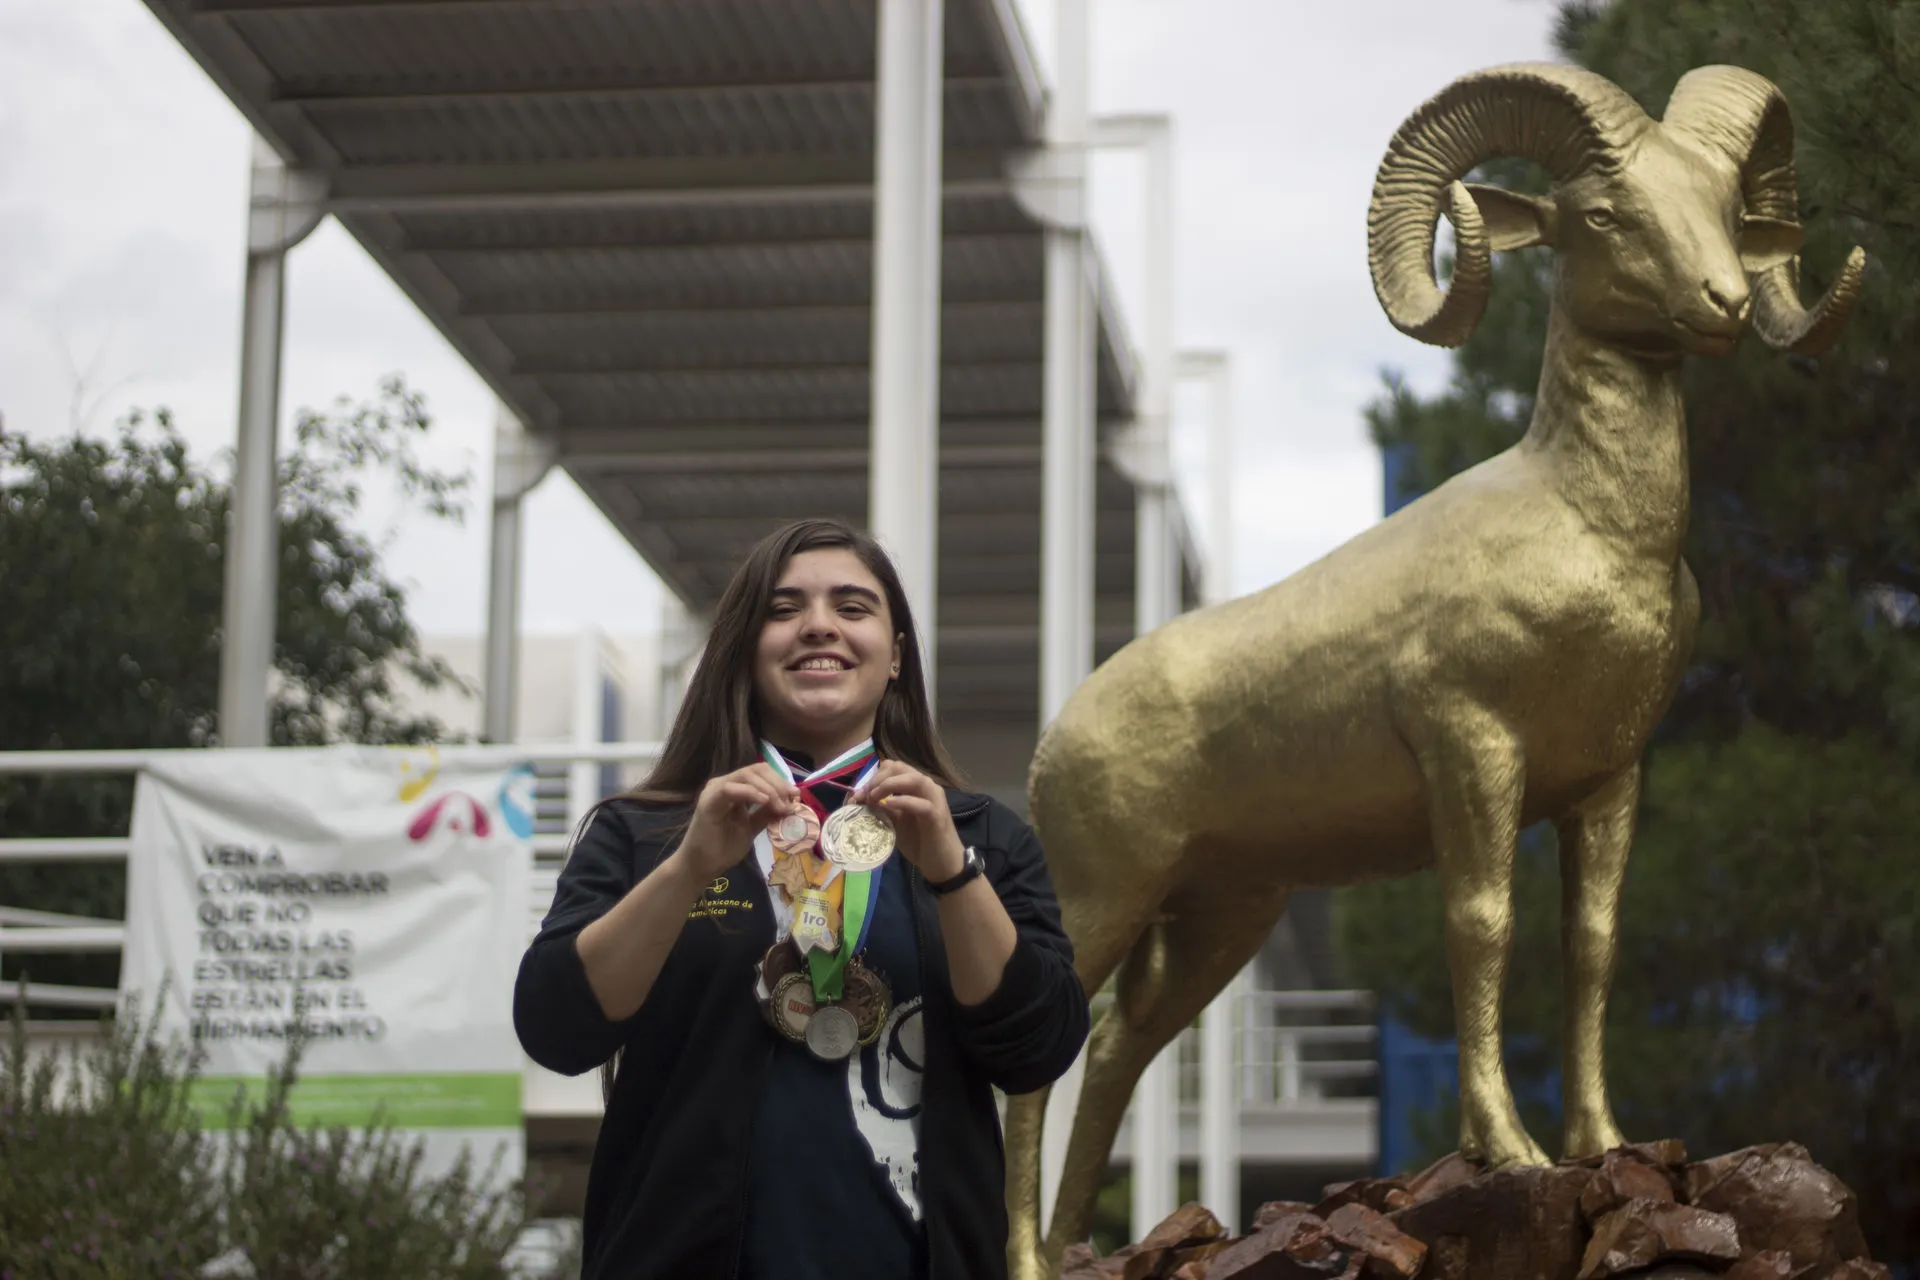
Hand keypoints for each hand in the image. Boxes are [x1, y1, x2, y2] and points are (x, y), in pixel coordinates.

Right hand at [676, 763, 800, 879]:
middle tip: (791, 801)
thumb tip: (789, 804)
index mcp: (736, 788)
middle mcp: (725, 784)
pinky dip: (750, 792)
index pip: (761, 774)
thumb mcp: (752, 827)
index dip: (781, 781)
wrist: (702, 865)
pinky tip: (765, 801)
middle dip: (778, 784)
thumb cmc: (724, 848)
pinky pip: (731, 789)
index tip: (796, 797)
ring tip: (781, 806)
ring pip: (746, 776)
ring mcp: (715, 789)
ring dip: (769, 789)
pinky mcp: (709, 800)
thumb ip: (767, 814)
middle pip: (756, 771)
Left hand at [852, 762, 965, 881]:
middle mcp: (926, 787)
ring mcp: (934, 800)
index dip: (873, 777)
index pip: (893, 767)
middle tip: (865, 797)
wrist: (941, 864)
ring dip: (888, 785)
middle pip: (900, 767)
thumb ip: (881, 809)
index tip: (860, 794)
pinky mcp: (937, 816)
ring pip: (913, 779)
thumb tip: (860, 798)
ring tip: (874, 798)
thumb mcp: (894, 823)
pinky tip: (889, 804)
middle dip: (878, 779)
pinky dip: (903, 801)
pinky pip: (922, 804)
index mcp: (915, 787)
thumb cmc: (919, 842)